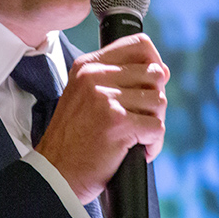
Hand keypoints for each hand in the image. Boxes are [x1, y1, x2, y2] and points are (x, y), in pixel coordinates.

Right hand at [35, 33, 167, 203]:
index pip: (139, 45)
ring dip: (153, 123)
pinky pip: (157, 127)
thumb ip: (116, 78)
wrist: (56, 172)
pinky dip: (152, 144)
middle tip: (139, 119)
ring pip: (159, 101)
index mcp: (88, 65)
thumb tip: (163, 70)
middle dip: (154, 100)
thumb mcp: (85, 96)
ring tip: (135, 137)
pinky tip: (136, 150)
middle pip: (155, 74)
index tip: (150, 83)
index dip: (154, 62)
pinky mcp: (118, 123)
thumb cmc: (73, 139)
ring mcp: (106, 99)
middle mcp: (95, 77)